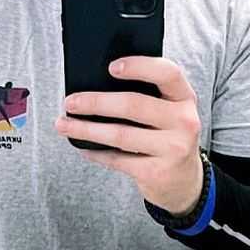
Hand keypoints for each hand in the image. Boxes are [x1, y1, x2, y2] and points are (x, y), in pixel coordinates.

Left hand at [55, 56, 203, 214]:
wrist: (185, 182)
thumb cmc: (168, 137)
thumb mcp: (169, 112)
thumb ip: (149, 96)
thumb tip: (97, 85)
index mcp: (185, 98)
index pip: (167, 73)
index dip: (139, 66)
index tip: (111, 67)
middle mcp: (184, 122)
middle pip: (134, 105)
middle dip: (96, 102)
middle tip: (70, 102)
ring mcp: (173, 149)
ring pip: (120, 134)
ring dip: (86, 129)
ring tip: (64, 125)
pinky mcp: (157, 172)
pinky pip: (118, 159)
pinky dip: (96, 153)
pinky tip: (83, 148)